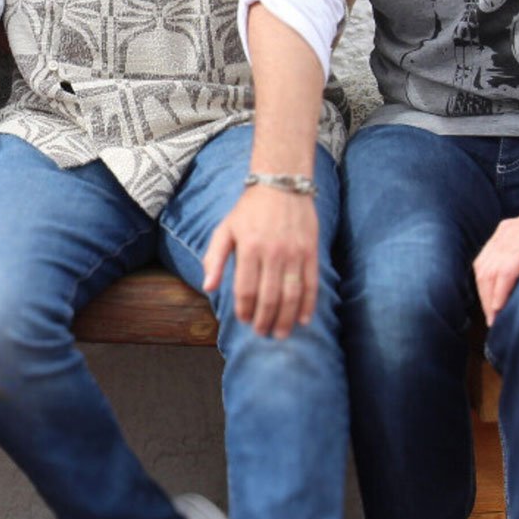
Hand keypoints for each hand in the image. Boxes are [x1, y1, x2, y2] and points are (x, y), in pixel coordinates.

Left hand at [200, 184, 319, 338]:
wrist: (281, 184)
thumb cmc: (249, 209)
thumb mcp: (225, 229)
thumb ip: (215, 258)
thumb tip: (207, 287)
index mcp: (249, 247)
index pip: (246, 289)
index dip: (245, 310)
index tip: (244, 320)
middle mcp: (273, 252)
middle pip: (269, 297)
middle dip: (264, 320)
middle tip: (262, 333)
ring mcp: (294, 253)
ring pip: (291, 295)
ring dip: (286, 319)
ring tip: (280, 334)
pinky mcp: (311, 252)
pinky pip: (311, 284)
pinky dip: (308, 305)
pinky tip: (303, 320)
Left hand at [473, 193, 518, 325]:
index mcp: (506, 230)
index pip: (484, 262)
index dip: (484, 286)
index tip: (490, 306)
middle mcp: (506, 234)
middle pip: (483, 270)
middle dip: (484, 297)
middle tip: (491, 319)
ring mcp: (516, 239)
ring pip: (490, 273)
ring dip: (489, 299)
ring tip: (494, 319)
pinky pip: (506, 272)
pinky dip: (500, 291)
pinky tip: (500, 307)